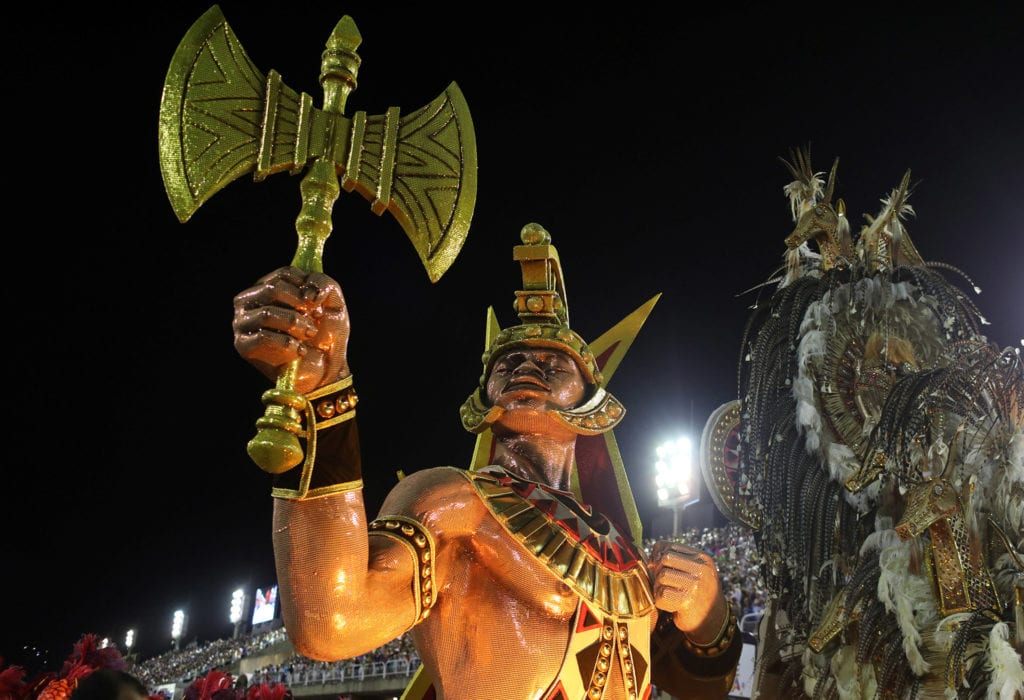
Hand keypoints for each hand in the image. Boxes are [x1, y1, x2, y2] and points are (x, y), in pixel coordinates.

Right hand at [232, 266, 349, 393]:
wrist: (325, 370)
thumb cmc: (325, 334)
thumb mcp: (333, 302)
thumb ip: (324, 283)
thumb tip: (307, 292)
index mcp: (269, 286)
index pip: (284, 274)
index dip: (305, 287)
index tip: (317, 303)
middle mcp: (250, 301)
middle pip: (272, 289)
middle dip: (300, 305)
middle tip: (313, 319)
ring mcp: (243, 323)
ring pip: (267, 313)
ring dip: (295, 324)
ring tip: (309, 334)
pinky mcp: (243, 345)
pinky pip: (263, 337)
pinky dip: (287, 344)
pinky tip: (300, 350)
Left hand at [648, 540, 727, 639]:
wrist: (712, 619)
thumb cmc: (697, 591)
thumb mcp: (693, 569)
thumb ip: (675, 558)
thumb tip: (651, 558)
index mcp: (702, 558)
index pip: (669, 546)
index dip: (657, 555)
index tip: (657, 566)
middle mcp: (701, 570)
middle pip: (665, 558)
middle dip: (658, 569)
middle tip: (662, 581)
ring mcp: (695, 586)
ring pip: (662, 575)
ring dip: (658, 586)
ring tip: (667, 593)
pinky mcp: (687, 602)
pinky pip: (662, 594)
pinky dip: (660, 601)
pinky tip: (670, 604)